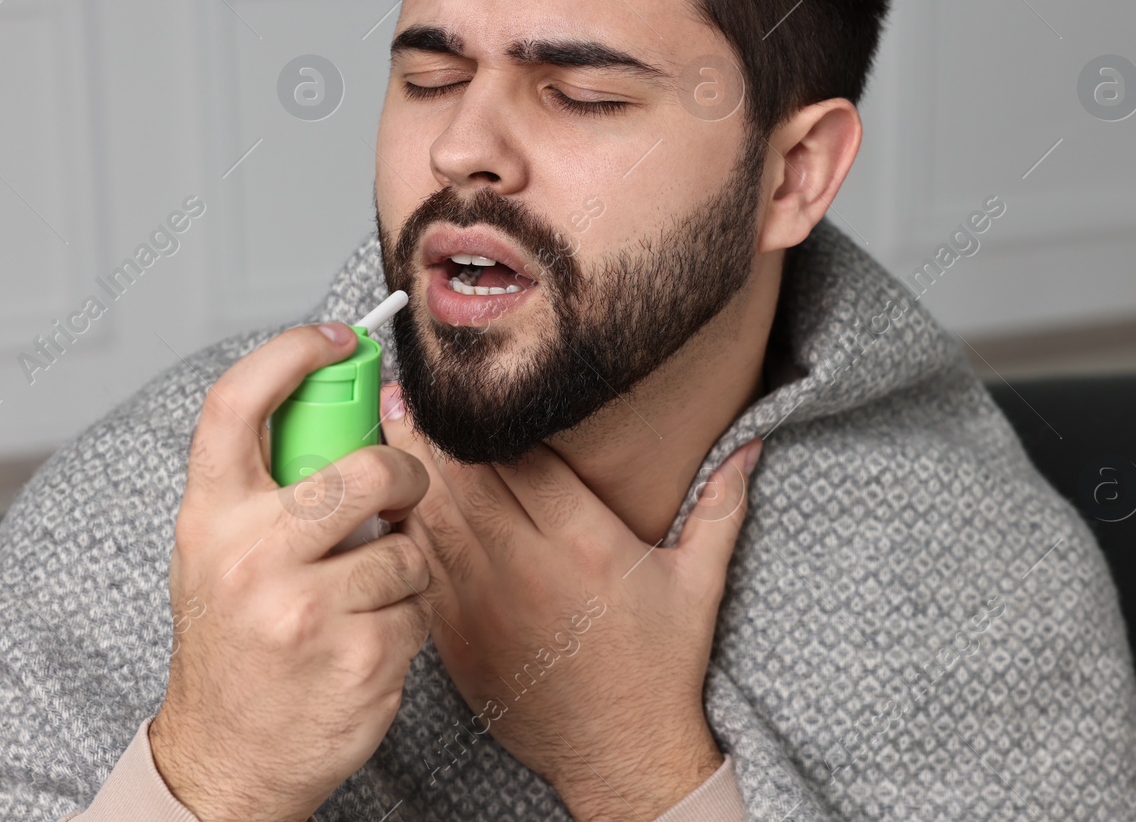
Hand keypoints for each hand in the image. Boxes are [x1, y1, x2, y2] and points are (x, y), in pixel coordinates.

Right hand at [147, 325, 431, 821]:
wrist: (226, 762)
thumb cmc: (230, 645)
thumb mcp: (215, 554)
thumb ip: (262, 485)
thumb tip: (345, 404)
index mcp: (209, 517)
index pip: (239, 402)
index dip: (293, 350)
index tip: (336, 338)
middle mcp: (250, 556)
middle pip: (366, 467)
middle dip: (404, 472)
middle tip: (402, 488)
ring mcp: (304, 610)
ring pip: (407, 544)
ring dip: (402, 564)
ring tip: (363, 593)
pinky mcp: (356, 658)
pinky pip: (418, 604)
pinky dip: (407, 617)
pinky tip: (367, 638)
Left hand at [380, 383, 760, 821]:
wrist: (619, 755)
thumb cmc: (659, 667)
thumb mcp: (699, 584)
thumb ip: (720, 507)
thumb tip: (749, 445)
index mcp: (583, 543)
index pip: (523, 461)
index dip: (490, 418)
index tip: (468, 381)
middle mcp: (525, 567)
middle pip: (464, 480)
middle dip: (431, 430)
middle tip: (403, 386)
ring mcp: (482, 603)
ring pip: (431, 519)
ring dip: (407, 471)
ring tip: (386, 422)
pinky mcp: (454, 634)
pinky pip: (418, 566)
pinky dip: (403, 529)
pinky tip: (388, 498)